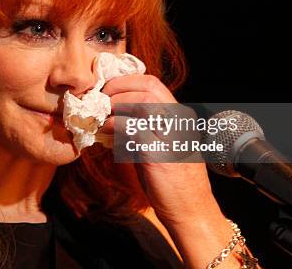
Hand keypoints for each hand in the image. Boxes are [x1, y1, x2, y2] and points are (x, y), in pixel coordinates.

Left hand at [99, 73, 217, 223]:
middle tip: (101, 100)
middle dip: (118, 88)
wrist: (190, 210)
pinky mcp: (160, 154)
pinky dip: (115, 125)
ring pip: (143, 102)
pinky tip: (107, 131)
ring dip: (117, 104)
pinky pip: (134, 128)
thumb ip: (142, 126)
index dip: (125, 82)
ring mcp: (171, 136)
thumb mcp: (159, 144)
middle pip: (148, 86)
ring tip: (103, 115)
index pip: (152, 83)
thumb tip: (112, 114)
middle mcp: (179, 121)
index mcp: (180, 116)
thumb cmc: (172, 180)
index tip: (107, 90)